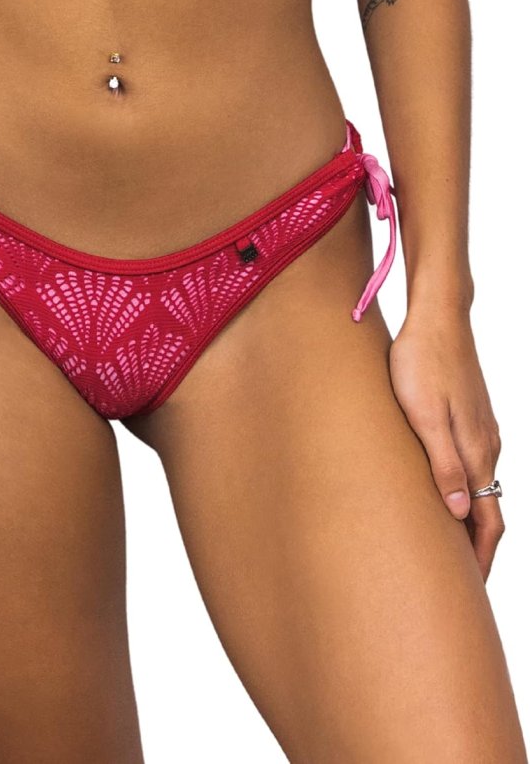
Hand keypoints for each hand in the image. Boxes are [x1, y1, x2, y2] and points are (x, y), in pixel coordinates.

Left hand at [389, 307, 502, 580]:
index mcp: (476, 452)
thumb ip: (442, 464)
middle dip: (476, 549)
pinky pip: (474, 467)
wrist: (437, 317)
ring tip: (449, 548)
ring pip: (481, 489)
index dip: (479, 559)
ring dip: (471, 521)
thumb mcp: (423, 416)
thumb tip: (458, 514)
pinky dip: (466, 493)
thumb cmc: (421, 363)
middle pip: (488, 510)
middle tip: (458, 582)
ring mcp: (480, 430)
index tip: (469, 593)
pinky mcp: (469, 416)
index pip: (487, 522)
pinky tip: (446, 495)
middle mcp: (486, 445)